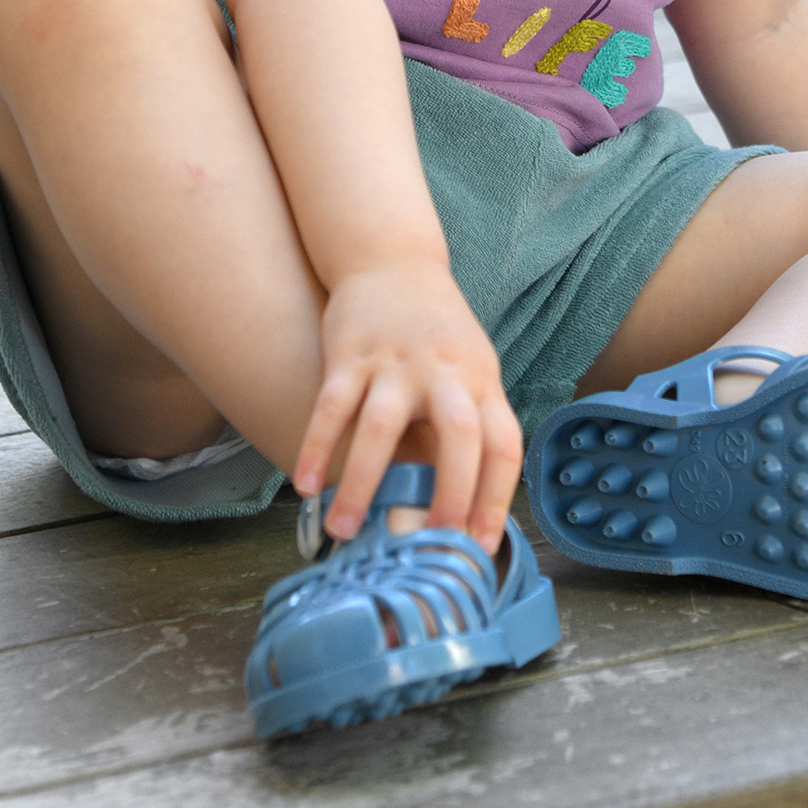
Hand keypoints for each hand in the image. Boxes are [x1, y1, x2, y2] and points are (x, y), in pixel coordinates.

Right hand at [293, 264, 523, 554]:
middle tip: (430, 544)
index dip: (496, 497)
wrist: (393, 261)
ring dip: (363, 483)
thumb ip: (470, 431)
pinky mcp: (350, 353)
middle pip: (459, 434)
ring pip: (381, 426)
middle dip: (449, 492)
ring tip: (343, 531)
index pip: (503, 445)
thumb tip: (465, 514)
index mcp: (480, 382)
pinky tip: (304, 485)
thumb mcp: (471, 373)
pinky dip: (317, 447)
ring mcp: (396, 361)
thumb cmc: (438, 336)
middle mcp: (444, 372)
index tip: (480, 546)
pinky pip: (331, 406)